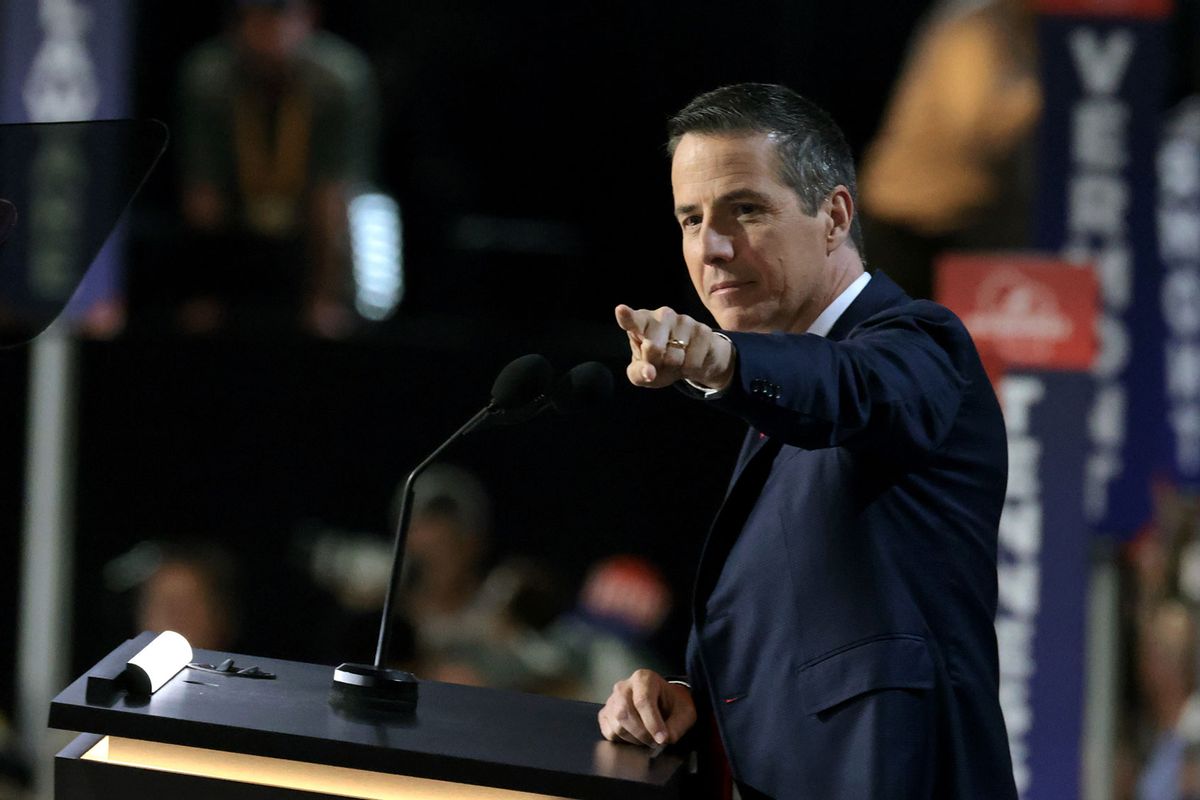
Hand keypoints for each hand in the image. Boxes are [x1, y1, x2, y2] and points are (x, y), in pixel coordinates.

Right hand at [597, 669, 696, 747]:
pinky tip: (636, 736)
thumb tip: (666, 739)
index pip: (643, 701)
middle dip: (642, 733)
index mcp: (644, 678)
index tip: (662, 738)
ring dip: (634, 739)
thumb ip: (677, 725)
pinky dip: (623, 741)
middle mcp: (624, 686)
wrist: (665, 702)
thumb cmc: (673, 704)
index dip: (652, 723)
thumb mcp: (684, 712)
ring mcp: (612, 700)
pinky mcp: (605, 713)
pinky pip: (609, 732)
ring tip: (648, 738)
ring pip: (616, 725)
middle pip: (624, 713)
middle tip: (655, 741)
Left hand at [615, 305, 734, 389]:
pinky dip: (689, 370)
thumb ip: (638, 373)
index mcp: (642, 322)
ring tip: (676, 360)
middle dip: (655, 362)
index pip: (633, 321)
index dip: (627, 317)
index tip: (620, 311)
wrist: (695, 360)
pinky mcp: (703, 331)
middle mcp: (662, 315)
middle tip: (659, 361)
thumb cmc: (660, 362)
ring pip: (674, 358)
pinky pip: (692, 362)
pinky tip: (690, 360)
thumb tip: (649, 373)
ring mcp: (684, 321)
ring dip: (674, 368)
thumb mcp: (643, 372)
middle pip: (653, 348)